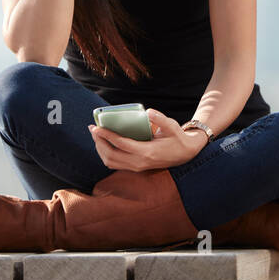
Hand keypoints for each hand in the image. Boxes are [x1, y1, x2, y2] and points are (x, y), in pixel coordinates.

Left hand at [88, 109, 206, 171]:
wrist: (185, 154)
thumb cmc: (177, 138)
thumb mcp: (172, 126)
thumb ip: (160, 119)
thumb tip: (148, 112)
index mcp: (147, 152)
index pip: (121, 144)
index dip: (107, 136)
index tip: (96, 127)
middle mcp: (140, 162)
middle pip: (111, 155)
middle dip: (99, 142)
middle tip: (93, 129)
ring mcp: (137, 167)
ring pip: (110, 162)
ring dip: (100, 149)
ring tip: (96, 136)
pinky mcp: (135, 168)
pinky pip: (115, 164)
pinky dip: (106, 154)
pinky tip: (104, 144)